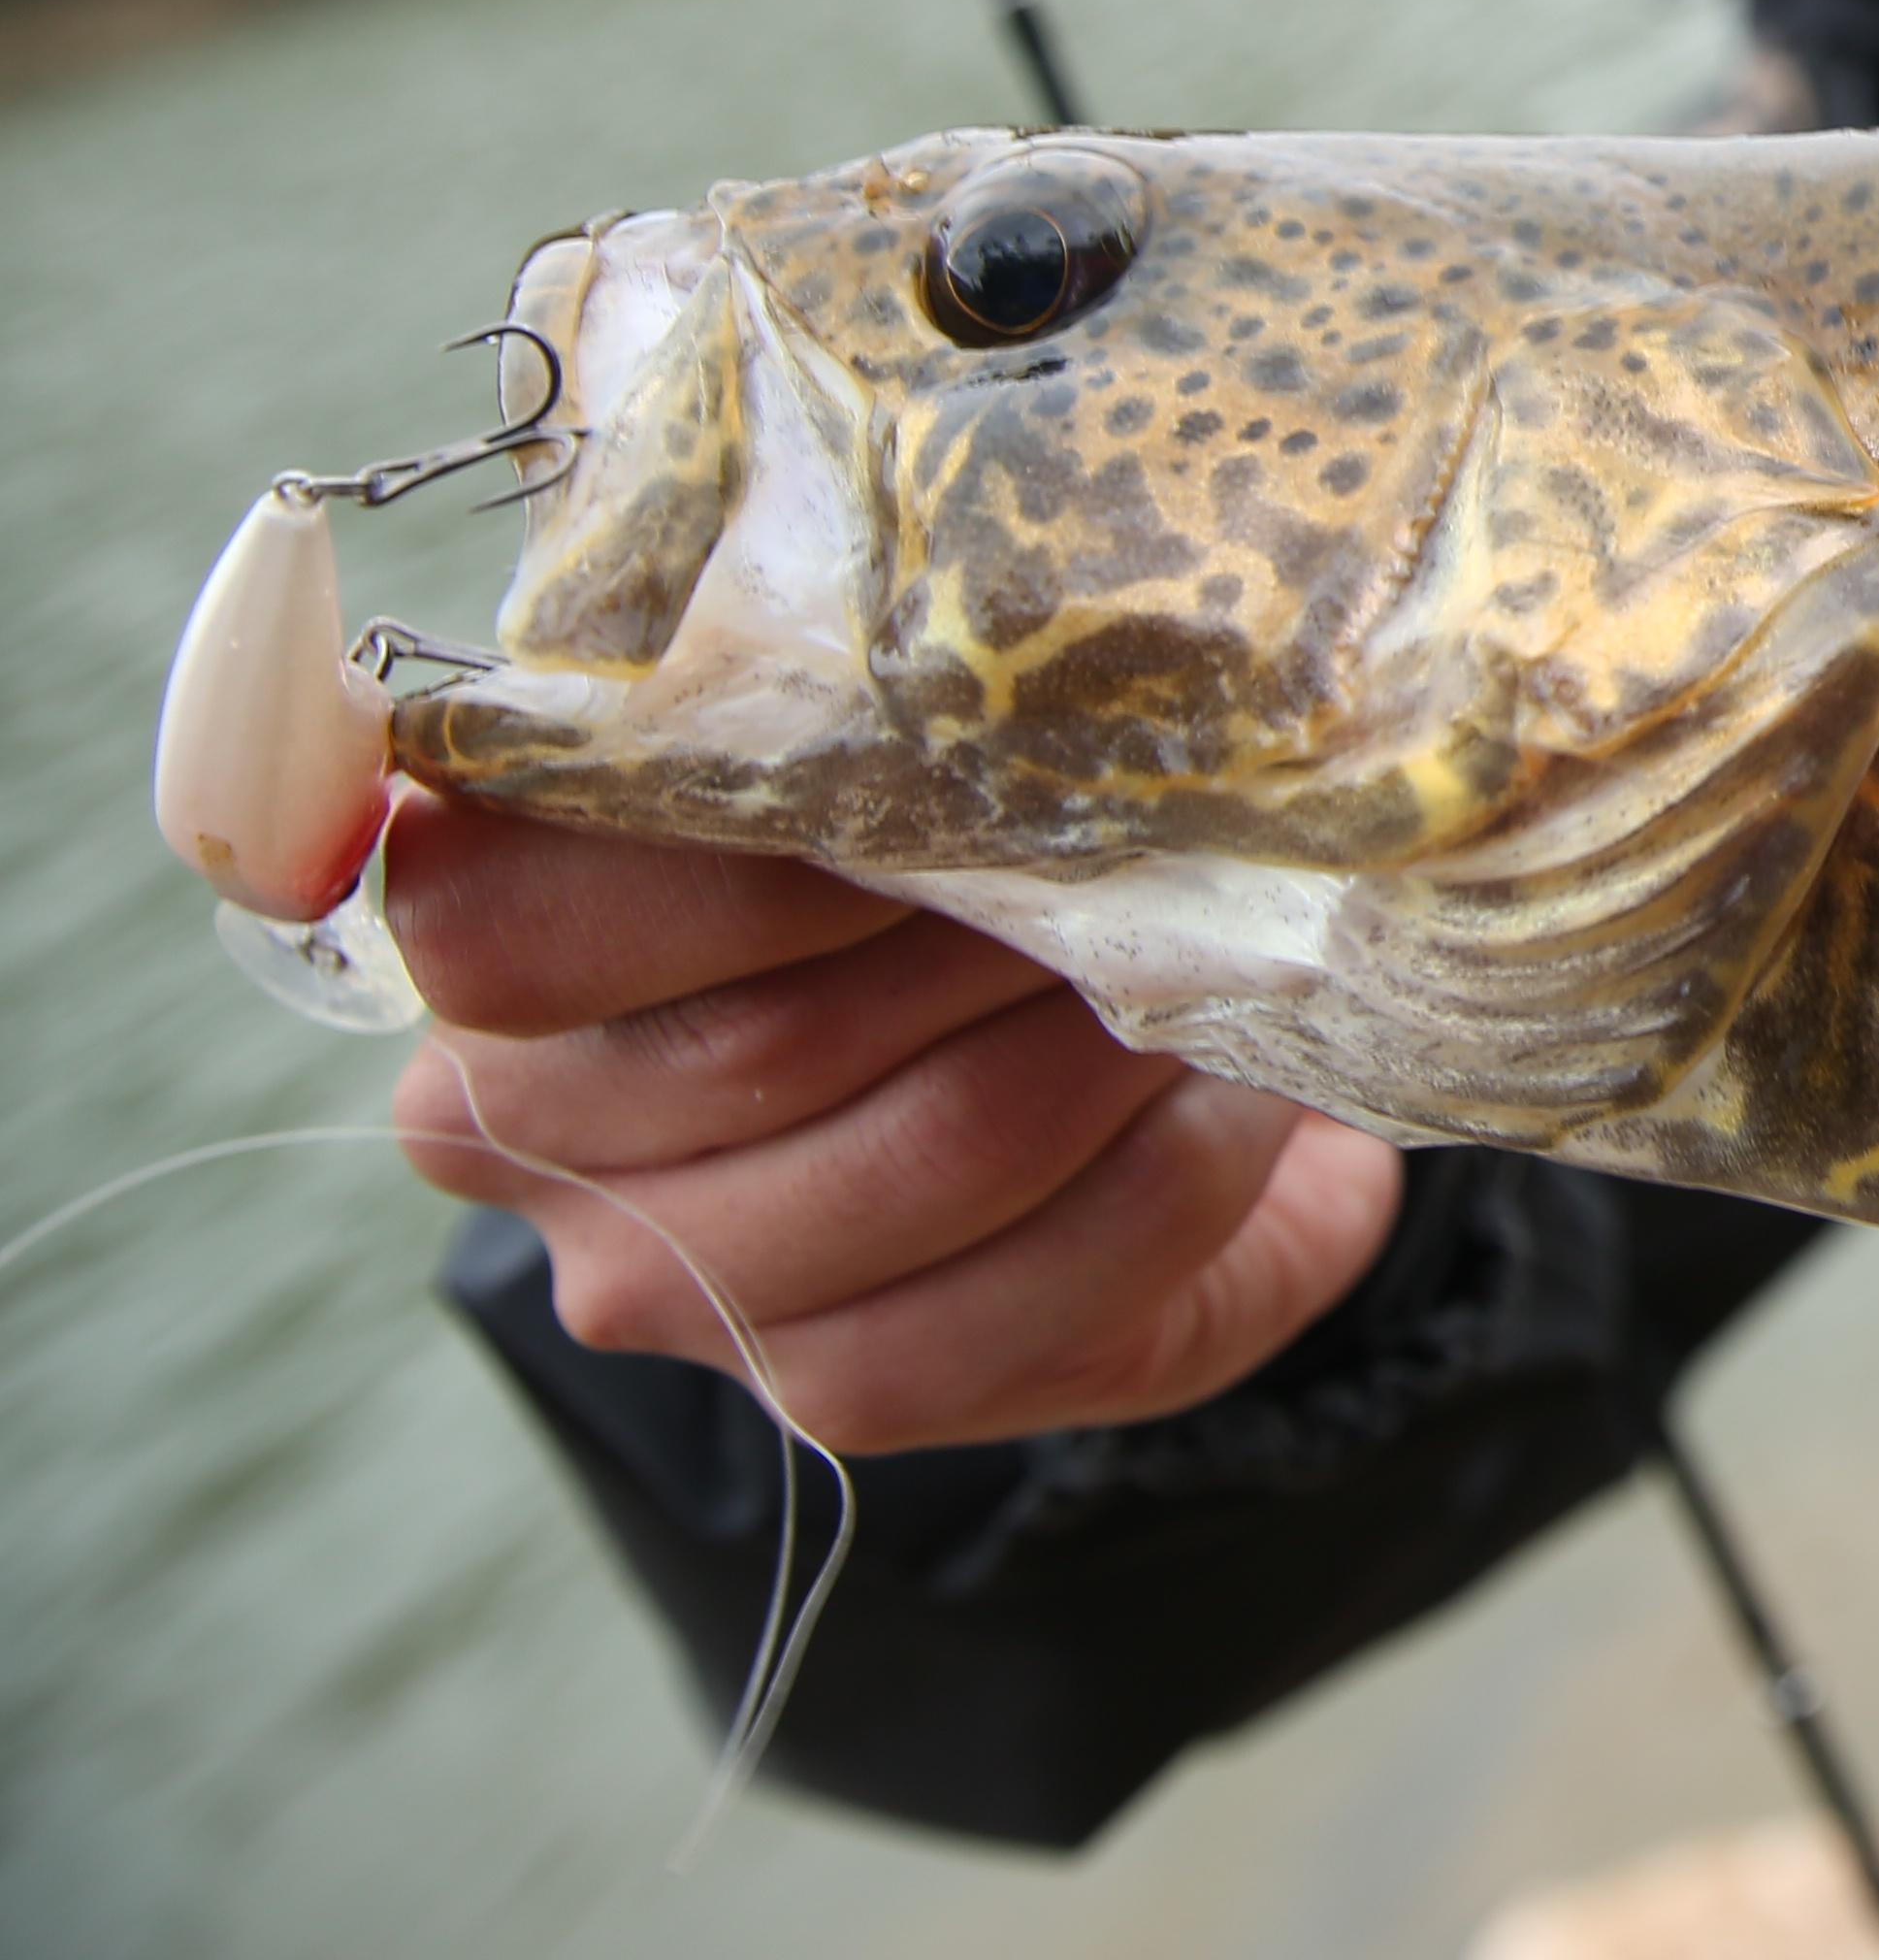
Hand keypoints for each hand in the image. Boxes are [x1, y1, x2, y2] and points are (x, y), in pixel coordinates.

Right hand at [380, 788, 1404, 1455]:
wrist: (1073, 1073)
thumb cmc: (925, 857)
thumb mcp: (852, 746)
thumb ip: (835, 712)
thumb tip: (967, 651)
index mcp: (482, 940)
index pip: (522, 912)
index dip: (774, 831)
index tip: (963, 751)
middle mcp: (526, 1132)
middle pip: (770, 1039)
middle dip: (1007, 924)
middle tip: (1154, 838)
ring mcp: (665, 1283)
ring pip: (932, 1154)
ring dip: (1119, 1037)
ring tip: (1221, 950)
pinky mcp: (831, 1387)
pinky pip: (1036, 1293)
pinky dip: (1181, 1171)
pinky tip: (1235, 1093)